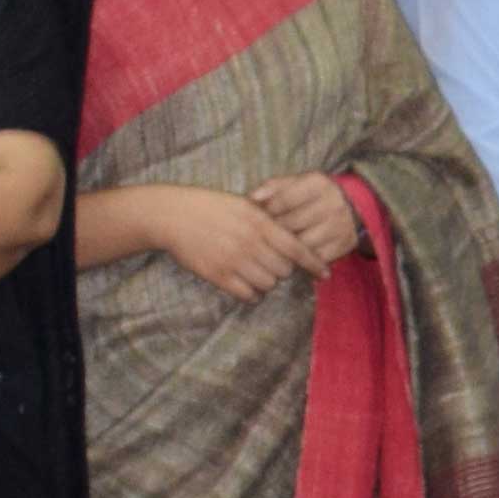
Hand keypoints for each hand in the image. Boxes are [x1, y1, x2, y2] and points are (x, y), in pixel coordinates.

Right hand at [131, 184, 313, 301]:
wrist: (173, 215)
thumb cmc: (211, 206)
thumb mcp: (244, 204)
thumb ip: (269, 219)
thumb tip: (293, 234)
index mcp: (259, 222)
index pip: (297, 248)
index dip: (314, 263)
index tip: (325, 274)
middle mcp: (250, 243)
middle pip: (284, 270)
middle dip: (282, 269)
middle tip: (271, 262)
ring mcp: (233, 260)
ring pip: (267, 284)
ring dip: (266, 281)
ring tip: (256, 271)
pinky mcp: (218, 275)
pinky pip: (247, 294)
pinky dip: (251, 292)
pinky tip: (246, 283)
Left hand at [245, 174, 366, 275]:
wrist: (354, 207)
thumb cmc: (313, 195)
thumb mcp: (297, 183)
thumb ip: (273, 187)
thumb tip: (252, 198)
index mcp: (318, 184)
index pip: (284, 200)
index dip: (266, 211)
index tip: (256, 218)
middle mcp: (332, 204)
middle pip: (292, 223)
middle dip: (273, 232)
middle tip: (260, 237)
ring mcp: (339, 226)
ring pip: (302, 244)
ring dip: (285, 249)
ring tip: (273, 249)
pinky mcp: (343, 245)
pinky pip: (315, 258)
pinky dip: (301, 260)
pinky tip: (291, 258)